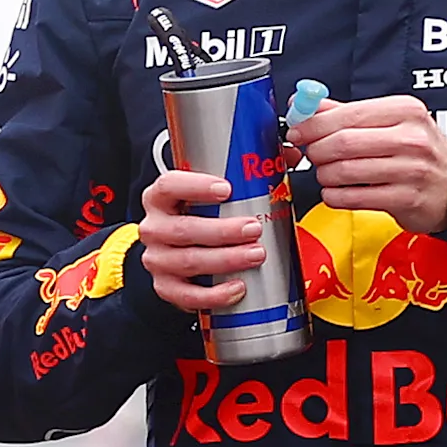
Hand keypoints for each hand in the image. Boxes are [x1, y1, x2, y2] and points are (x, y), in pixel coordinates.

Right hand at [138, 171, 263, 314]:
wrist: (180, 251)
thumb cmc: (201, 215)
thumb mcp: (215, 190)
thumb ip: (248, 169)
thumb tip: (292, 152)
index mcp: (160, 198)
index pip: (169, 186)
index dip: (195, 186)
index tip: (226, 188)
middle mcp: (154, 227)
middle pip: (182, 229)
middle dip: (221, 230)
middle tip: (253, 228)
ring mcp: (158, 259)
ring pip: (188, 261)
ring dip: (225, 260)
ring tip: (255, 255)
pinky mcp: (166, 286)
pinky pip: (187, 294)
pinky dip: (214, 294)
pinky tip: (238, 287)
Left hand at [293, 95, 446, 233]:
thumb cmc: (418, 153)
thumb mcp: (391, 122)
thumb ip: (346, 112)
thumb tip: (303, 105)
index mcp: (405, 111)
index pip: (345, 115)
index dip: (312, 125)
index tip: (297, 131)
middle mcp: (412, 138)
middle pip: (342, 143)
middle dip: (317, 151)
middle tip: (312, 155)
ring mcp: (411, 170)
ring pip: (344, 171)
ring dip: (324, 175)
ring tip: (327, 174)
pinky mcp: (406, 199)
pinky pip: (353, 198)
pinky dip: (334, 196)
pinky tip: (336, 191)